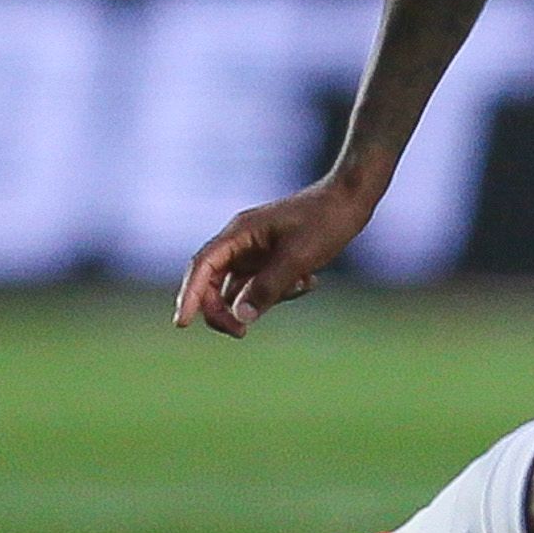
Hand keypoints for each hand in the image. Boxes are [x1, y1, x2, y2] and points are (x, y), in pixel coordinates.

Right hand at [175, 173, 380, 336]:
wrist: (351, 200)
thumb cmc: (325, 222)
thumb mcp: (298, 257)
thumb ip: (268, 288)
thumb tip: (240, 319)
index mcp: (238, 234)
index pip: (202, 267)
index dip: (188, 296)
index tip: (181, 323)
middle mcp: (240, 243)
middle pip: (213, 284)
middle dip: (223, 310)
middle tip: (241, 332)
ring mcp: (255, 251)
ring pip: (239, 289)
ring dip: (261, 301)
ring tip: (299, 287)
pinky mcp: (272, 259)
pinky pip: (262, 286)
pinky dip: (279, 293)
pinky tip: (309, 282)